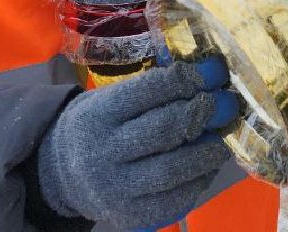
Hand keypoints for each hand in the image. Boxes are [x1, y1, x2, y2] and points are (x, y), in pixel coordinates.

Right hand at [35, 56, 238, 228]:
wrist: (63, 174)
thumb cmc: (100, 126)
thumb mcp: (111, 99)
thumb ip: (153, 91)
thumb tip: (211, 77)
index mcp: (99, 114)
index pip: (149, 91)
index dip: (187, 79)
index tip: (214, 72)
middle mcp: (103, 152)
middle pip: (163, 130)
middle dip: (201, 114)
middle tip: (225, 104)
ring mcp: (116, 188)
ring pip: (172, 170)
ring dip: (207, 152)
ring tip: (222, 139)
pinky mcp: (131, 216)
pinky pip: (174, 200)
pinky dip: (198, 181)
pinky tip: (207, 166)